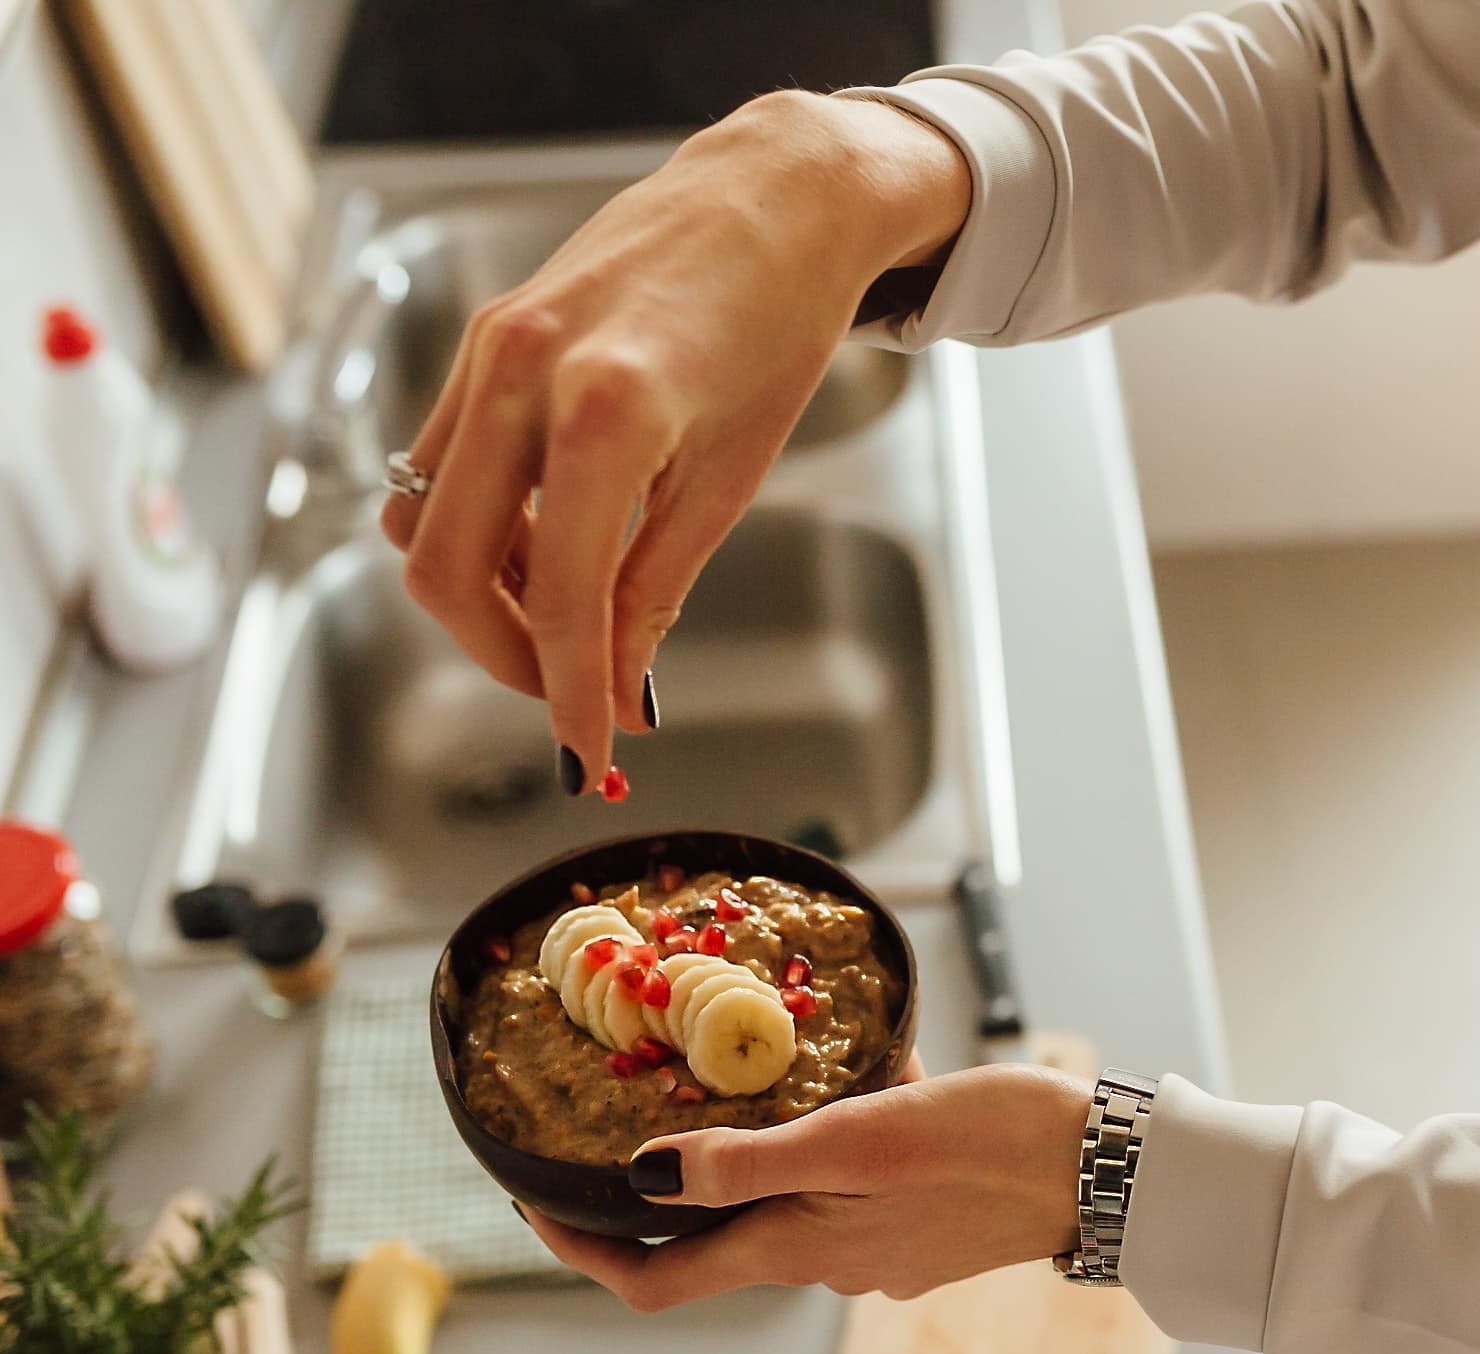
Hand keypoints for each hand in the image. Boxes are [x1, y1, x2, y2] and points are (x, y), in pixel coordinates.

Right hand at [383, 91, 969, 789]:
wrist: (771, 197)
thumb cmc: (776, 324)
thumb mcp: (730, 475)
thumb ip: (656, 586)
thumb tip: (617, 689)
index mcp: (608, 414)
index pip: (563, 597)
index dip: (568, 693)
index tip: (584, 754)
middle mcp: (524, 374)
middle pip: (445, 569)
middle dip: (503, 656)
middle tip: (572, 693)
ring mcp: (489, 350)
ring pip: (427, 518)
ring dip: (488, 594)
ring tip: (576, 612)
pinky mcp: (481, 340)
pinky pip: (442, 464)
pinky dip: (485, 527)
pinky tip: (553, 544)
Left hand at [519, 1062, 1093, 1311]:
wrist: (1104, 1171)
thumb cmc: (988, 1144)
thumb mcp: (859, 1135)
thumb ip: (748, 1162)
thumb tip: (641, 1180)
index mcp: (799, 1247)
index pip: (657, 1280)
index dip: (581, 1250)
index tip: (535, 1198)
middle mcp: (829, 1265)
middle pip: (715, 1240)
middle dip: (674, 1182)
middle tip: (648, 1104)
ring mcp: (879, 1254)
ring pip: (789, 1203)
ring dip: (771, 1148)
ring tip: (788, 1067)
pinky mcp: (922, 1231)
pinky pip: (852, 1187)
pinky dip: (842, 1141)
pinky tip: (882, 1082)